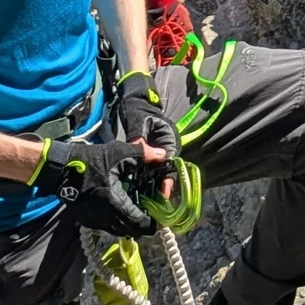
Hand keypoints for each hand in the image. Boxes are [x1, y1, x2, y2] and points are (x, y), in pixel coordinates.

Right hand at [32, 133, 154, 234]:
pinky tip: (120, 207)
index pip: (141, 224)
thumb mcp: (120, 153)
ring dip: (130, 223)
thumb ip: (144, 155)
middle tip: (151, 210)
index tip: (162, 215)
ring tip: (137, 208)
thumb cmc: (91, 161)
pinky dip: (118, 221)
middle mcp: (106, 219)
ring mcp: (96, 222)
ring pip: (120, 230)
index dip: (154, 222)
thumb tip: (164, 155)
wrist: (62, 170)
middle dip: (144, 223)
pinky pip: (108, 227)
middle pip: (132, 230)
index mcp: (116, 205)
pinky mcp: (88, 221)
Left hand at [114, 70, 183, 203]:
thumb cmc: (139, 108)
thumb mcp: (139, 120)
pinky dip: (144, 181)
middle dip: (160, 187)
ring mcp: (157, 152)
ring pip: (157, 173)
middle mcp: (166, 147)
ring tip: (145, 203)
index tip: (162, 192)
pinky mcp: (148, 155)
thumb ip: (140, 135)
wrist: (134, 100)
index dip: (166, 179)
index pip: (170, 162)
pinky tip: (137, 192)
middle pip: (165, 172)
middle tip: (153, 204)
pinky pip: (148, 171)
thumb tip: (139, 147)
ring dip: (152, 186)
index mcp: (169, 139)